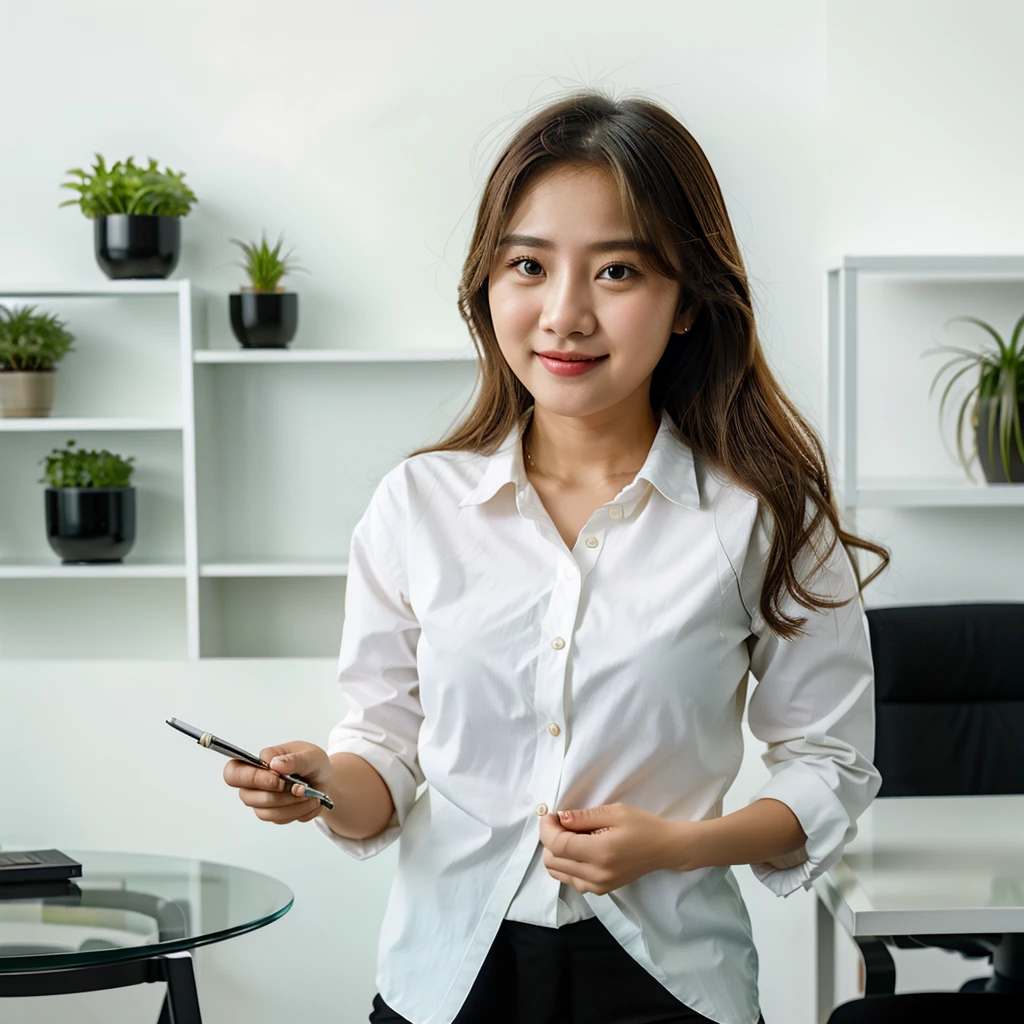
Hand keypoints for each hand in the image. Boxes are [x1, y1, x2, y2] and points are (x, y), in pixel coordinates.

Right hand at [222, 741, 330, 824]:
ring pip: (266, 812)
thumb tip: (274, 764)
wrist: (324, 781)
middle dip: (277, 796)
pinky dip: (299, 812)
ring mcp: (262, 801)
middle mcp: (254, 784)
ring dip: (292, 805)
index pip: (234, 772)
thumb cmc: (312, 763)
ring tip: (311, 795)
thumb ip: (294, 759)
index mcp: (257, 763)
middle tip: (300, 789)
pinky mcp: (273, 814)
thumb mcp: (311, 755)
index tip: (278, 779)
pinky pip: (281, 819)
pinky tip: (311, 802)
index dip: (252, 778)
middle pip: (248, 797)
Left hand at [538, 802, 698, 894]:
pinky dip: (565, 864)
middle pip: (552, 861)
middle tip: (561, 822)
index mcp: (600, 852)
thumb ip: (584, 816)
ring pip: (557, 873)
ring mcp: (598, 886)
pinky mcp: (600, 890)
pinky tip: (577, 849)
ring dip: (555, 852)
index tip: (551, 814)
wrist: (665, 849)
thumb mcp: (615, 812)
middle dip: (549, 838)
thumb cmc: (643, 826)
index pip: (557, 845)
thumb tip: (559, 818)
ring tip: (570, 835)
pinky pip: (570, 880)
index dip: (546, 828)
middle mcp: (596, 875)